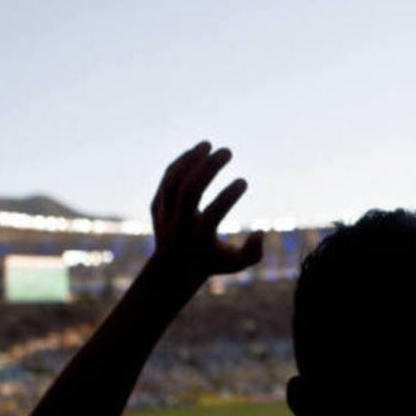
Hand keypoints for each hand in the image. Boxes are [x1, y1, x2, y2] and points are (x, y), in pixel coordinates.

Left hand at [150, 141, 262, 280]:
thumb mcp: (236, 264)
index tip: (244, 181)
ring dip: (191, 160)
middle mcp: (178, 226)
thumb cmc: (211, 262)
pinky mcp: (155, 206)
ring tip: (209, 145)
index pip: (212, 215)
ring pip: (174, 182)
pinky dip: (180, 163)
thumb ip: (253, 253)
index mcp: (198, 240)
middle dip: (209, 168)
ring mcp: (164, 215)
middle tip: (228, 151)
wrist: (172, 270)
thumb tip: (260, 232)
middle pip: (190, 191)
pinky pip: (167, 180)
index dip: (229, 196)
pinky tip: (196, 152)